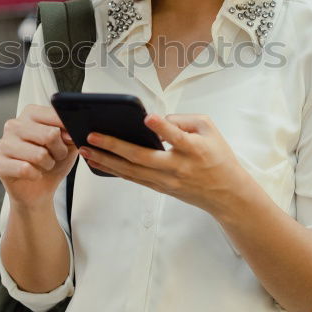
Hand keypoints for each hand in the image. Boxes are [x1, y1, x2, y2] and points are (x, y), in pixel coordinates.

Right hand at [0, 104, 79, 209]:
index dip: (68, 130)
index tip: (70, 140)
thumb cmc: (52, 161)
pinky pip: (26, 169)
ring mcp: (3, 143)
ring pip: (39, 154)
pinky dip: (36, 175)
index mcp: (30, 113)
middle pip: (50, 135)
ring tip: (45, 165)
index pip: (55, 114)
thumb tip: (71, 131)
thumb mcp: (68, 144)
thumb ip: (71, 133)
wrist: (38, 189)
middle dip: (60, 151)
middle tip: (56, 156)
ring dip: (48, 164)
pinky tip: (33, 174)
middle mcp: (14, 124)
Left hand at [80, 114, 247, 215]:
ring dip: (106, 161)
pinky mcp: (161, 188)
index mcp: (194, 150)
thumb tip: (156, 120)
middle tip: (92, 136)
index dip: (164, 128)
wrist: (226, 193)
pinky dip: (114, 170)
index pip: (178, 138)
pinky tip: (99, 162)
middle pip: (142, 158)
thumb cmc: (218, 157)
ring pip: (132, 171)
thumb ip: (184, 120)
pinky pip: (133, 178)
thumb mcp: (210, 130)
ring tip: (85, 150)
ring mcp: (167, 181)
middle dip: (114, 146)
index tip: (148, 117)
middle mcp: (178, 167)